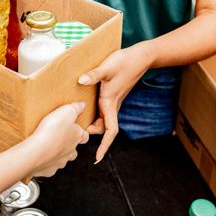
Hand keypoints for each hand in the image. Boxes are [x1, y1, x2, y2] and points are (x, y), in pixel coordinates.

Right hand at [25, 102, 89, 177]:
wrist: (37, 151)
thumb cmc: (52, 131)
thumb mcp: (66, 111)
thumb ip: (75, 108)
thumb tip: (83, 105)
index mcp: (77, 137)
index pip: (85, 136)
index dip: (82, 132)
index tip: (77, 129)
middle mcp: (71, 151)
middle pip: (74, 150)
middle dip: (69, 145)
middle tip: (60, 138)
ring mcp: (60, 162)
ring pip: (63, 159)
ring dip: (58, 154)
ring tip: (49, 147)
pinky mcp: (49, 170)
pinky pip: (50, 167)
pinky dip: (47, 163)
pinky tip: (40, 157)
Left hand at [78, 46, 151, 161]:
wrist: (140, 57)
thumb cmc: (125, 62)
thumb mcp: (107, 67)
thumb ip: (94, 75)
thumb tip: (81, 81)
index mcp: (110, 102)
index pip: (110, 131)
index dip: (104, 145)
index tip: (98, 157)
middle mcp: (112, 105)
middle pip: (103, 128)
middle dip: (91, 134)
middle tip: (74, 135)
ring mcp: (113, 101)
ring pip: (102, 120)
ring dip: (92, 125)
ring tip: (77, 125)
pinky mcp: (113, 95)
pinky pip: (103, 111)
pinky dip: (94, 115)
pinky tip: (84, 109)